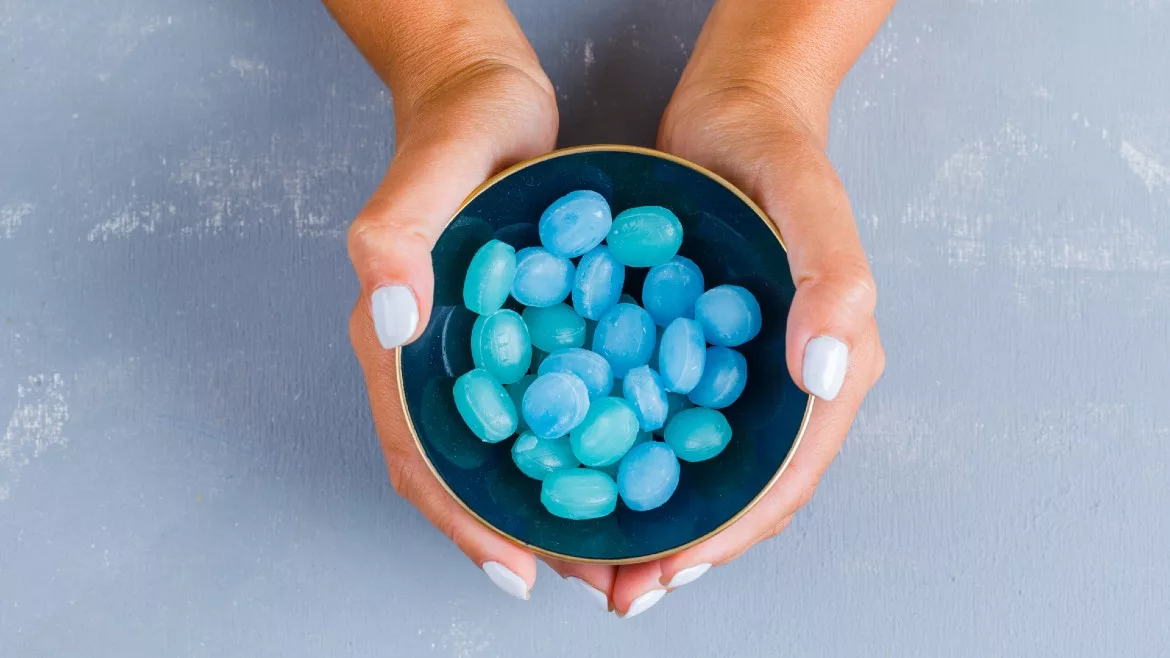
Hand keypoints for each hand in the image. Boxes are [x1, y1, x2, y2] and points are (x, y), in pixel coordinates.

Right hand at [345, 48, 623, 602]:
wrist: (486, 93)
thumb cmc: (458, 125)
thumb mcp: (432, 167)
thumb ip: (395, 236)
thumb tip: (389, 323)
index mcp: (396, 341)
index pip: (417, 451)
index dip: (462, 518)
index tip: (520, 570)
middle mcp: (435, 362)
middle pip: (469, 473)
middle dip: (524, 537)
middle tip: (596, 582)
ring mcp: (480, 356)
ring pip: (511, 456)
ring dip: (559, 511)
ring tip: (621, 554)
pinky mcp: (522, 339)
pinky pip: (549, 414)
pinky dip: (584, 455)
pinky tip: (633, 470)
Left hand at [607, 74, 886, 614]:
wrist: (732, 112)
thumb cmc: (775, 152)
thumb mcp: (810, 202)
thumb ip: (833, 279)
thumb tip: (825, 377)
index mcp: (831, 367)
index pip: (788, 477)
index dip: (732, 532)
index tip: (671, 568)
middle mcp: (786, 384)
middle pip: (742, 491)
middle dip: (687, 549)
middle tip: (621, 590)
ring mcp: (738, 372)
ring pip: (699, 468)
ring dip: (653, 520)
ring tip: (596, 560)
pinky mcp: (695, 353)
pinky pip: (664, 421)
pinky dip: (629, 459)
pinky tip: (580, 477)